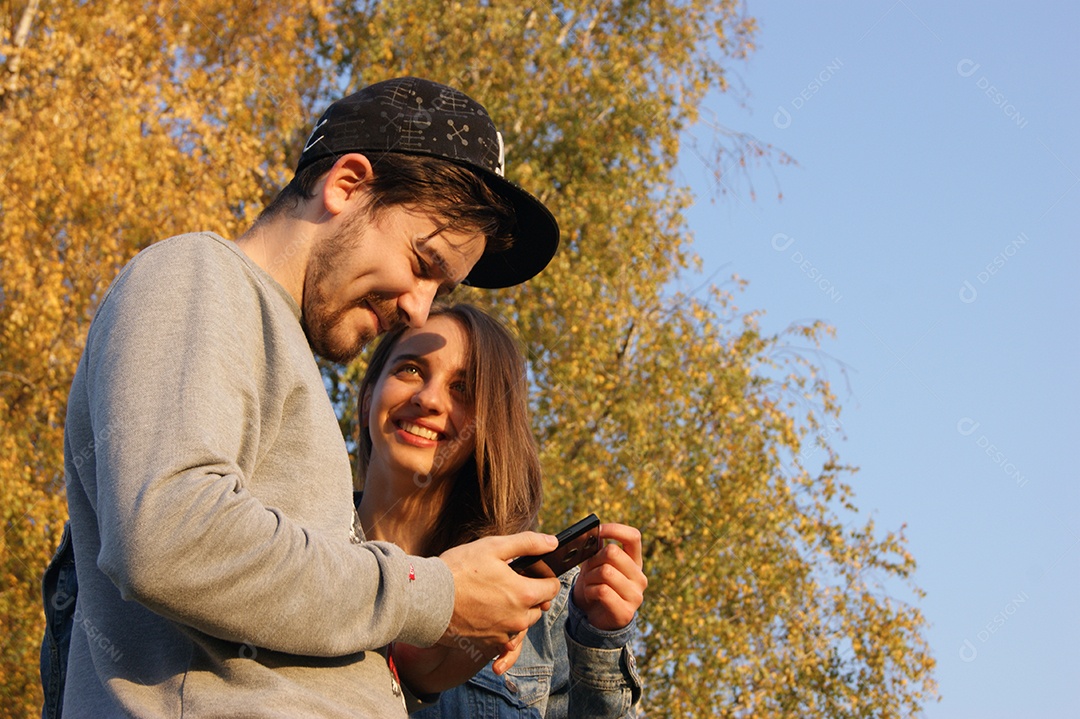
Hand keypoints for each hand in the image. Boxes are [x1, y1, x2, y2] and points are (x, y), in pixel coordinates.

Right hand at [439, 532, 559, 663]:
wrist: (425, 599)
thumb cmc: (458, 570)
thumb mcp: (493, 547)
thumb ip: (527, 543)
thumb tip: (553, 542)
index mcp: (524, 594)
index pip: (552, 588)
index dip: (544, 576)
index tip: (530, 570)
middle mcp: (517, 619)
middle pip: (538, 607)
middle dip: (530, 594)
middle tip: (509, 580)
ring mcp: (502, 635)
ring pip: (521, 624)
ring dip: (516, 611)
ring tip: (495, 594)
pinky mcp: (486, 645)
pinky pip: (504, 640)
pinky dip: (501, 630)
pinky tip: (487, 615)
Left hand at [572, 523, 646, 630]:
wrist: (594, 619)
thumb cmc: (596, 586)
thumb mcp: (596, 565)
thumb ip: (598, 550)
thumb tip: (594, 534)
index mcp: (635, 562)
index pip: (633, 536)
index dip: (615, 530)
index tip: (598, 531)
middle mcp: (640, 577)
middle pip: (612, 552)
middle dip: (593, 559)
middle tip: (588, 570)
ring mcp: (635, 595)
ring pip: (605, 572)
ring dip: (589, 577)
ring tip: (589, 584)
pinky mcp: (626, 612)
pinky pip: (602, 591)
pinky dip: (589, 591)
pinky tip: (591, 596)